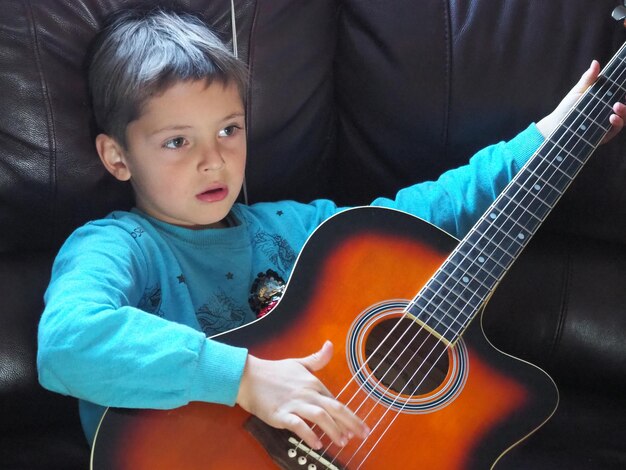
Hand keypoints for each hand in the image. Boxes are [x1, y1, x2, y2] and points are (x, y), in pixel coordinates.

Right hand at [236, 340, 369, 449]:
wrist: (249, 376)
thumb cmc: (274, 371)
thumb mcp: (299, 363)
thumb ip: (317, 359)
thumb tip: (330, 345)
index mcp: (313, 383)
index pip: (335, 401)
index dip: (348, 416)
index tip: (357, 427)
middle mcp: (307, 393)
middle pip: (335, 408)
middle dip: (351, 423)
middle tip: (363, 435)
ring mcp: (294, 404)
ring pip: (320, 416)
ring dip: (334, 430)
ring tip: (342, 441)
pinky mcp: (281, 414)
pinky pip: (298, 425)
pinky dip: (309, 434)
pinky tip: (317, 444)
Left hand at [536, 60, 625, 143]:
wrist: (556, 126)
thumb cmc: (568, 107)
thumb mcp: (578, 91)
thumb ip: (588, 79)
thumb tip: (595, 62)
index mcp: (606, 99)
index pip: (621, 93)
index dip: (624, 88)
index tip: (625, 83)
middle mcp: (610, 111)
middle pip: (625, 106)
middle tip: (619, 102)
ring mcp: (608, 123)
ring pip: (624, 118)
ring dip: (624, 113)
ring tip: (616, 108)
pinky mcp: (605, 135)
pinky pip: (615, 130)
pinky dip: (617, 124)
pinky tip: (612, 119)